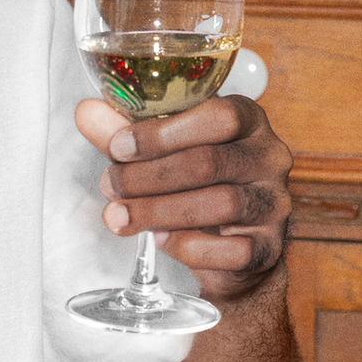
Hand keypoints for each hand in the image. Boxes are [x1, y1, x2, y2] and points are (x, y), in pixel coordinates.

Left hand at [75, 95, 293, 302]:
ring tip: (121, 217)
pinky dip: (188, 247)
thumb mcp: (160, 152)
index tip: (119, 147)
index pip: (218, 115)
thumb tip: (87, 112)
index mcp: (248, 121)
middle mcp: (269, 157)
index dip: (162, 132)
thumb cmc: (196, 186)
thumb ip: (125, 133)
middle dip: (147, 177)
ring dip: (159, 212)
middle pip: (209, 162)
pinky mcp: (269, 247)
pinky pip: (231, 250)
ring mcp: (275, 203)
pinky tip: (161, 241)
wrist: (231, 248)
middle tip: (109, 186)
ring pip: (220, 204)